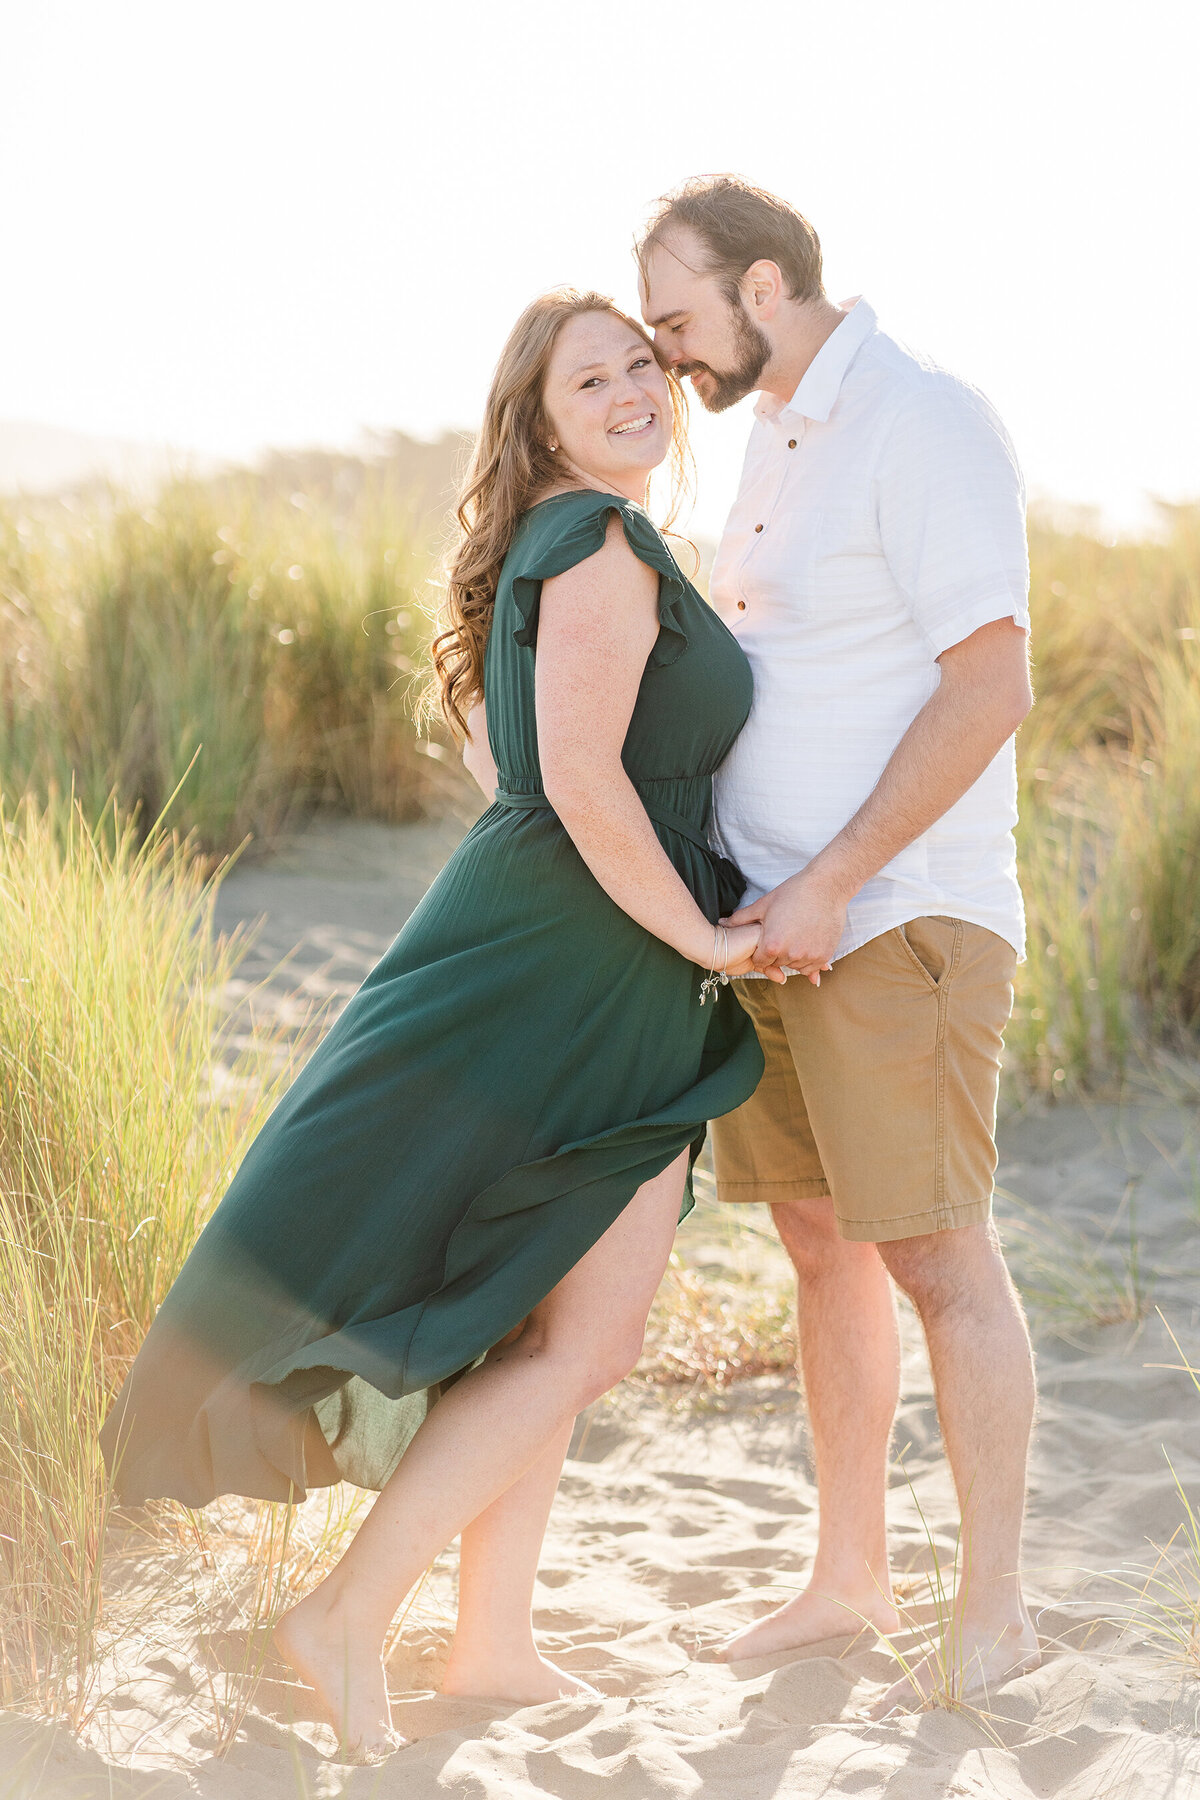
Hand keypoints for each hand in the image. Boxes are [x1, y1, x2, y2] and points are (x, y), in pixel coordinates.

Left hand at [722, 865, 847, 981]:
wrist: (826, 887)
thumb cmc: (793, 893)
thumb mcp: (764, 905)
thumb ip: (742, 919)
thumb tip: (722, 923)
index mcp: (771, 945)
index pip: (760, 961)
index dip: (761, 951)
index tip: (767, 940)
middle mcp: (789, 955)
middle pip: (777, 964)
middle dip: (777, 954)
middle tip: (783, 934)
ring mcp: (808, 957)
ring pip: (794, 967)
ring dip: (793, 957)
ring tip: (796, 936)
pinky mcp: (824, 956)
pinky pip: (811, 968)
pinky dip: (808, 960)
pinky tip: (807, 943)